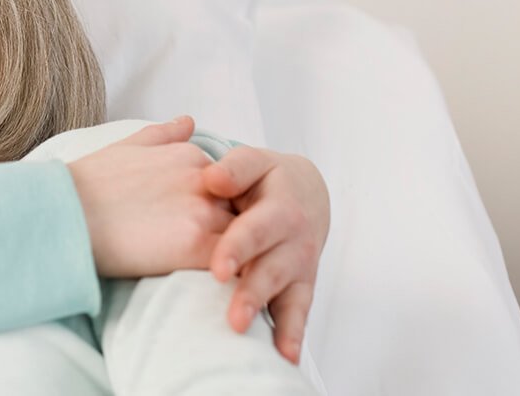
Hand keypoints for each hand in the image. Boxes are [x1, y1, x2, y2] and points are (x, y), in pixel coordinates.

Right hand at [66, 116, 235, 278]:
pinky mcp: (195, 245)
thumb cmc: (85, 185)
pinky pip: (233, 264)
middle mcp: (203, 177)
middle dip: (237, 231)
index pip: (231, 185)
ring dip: (239, 256)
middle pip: (243, 210)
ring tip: (229, 276)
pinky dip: (233, 276)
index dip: (221, 209)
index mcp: (189, 155)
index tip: (205, 227)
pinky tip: (222, 288)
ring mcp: (201, 210)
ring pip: (244, 238)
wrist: (61, 216)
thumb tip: (189, 121)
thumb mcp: (125, 147)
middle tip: (227, 255)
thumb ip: (163, 135)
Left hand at [202, 146, 329, 364]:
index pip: (256, 230)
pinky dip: (292, 334)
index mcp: (281, 207)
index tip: (218, 268)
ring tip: (246, 334)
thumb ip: (235, 169)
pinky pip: (298, 311)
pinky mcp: (301, 286)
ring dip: (270, 318)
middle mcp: (295, 240)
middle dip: (252, 294)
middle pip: (272, 269)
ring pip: (287, 295)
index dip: (238, 248)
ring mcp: (300, 266)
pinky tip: (284, 357)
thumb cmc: (267, 178)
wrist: (307, 193)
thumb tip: (212, 179)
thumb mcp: (254, 162)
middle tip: (233, 317)